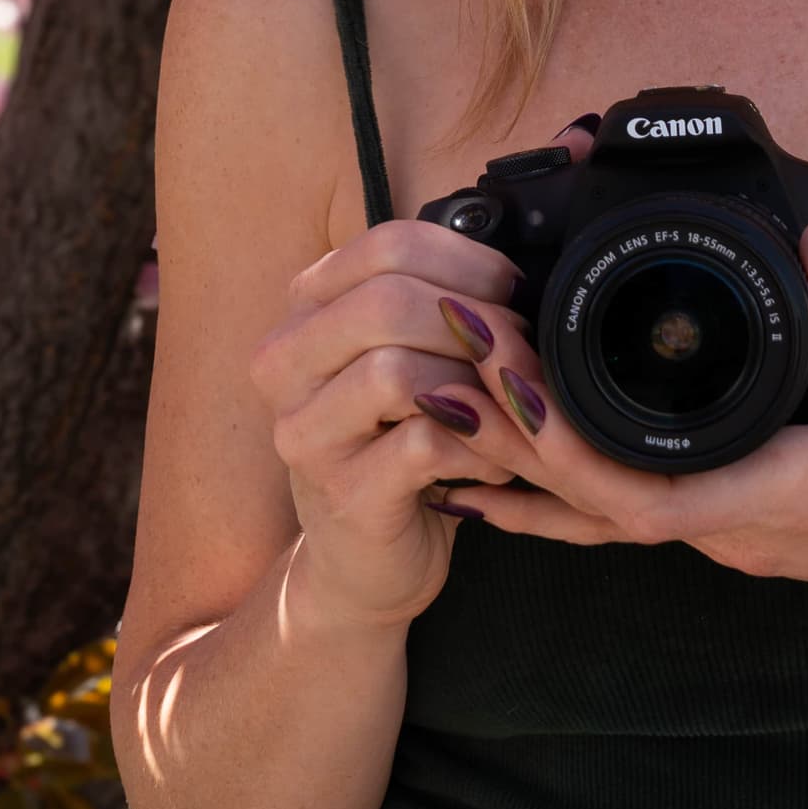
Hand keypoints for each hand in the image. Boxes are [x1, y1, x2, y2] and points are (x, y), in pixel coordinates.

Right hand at [249, 217, 542, 633]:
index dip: (465, 260)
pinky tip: (497, 463)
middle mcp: (286, 367)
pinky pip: (423, 445)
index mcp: (306, 314)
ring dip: (475, 385)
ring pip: (396, 372)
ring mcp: (306, 435)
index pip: (383, 247)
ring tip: (508, 407)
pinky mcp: (343, 496)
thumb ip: (437, 301)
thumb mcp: (410, 358)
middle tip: (518, 350)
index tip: (511, 291)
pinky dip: (479, 447)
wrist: (365, 561)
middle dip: (474, 321)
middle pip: (385, 302)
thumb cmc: (400, 445)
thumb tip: (521, 249)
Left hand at [451, 218, 807, 622]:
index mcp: (785, 492)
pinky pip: (615, 508)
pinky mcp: (716, 521)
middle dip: (513, 422)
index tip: (513, 373)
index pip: (647, 496)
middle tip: (458, 332)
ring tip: (449, 372)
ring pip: (593, 509)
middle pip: (592, 500)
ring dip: (519, 447)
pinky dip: (548, 481)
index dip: (565, 447)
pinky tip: (485, 464)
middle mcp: (735, 526)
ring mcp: (720, 532)